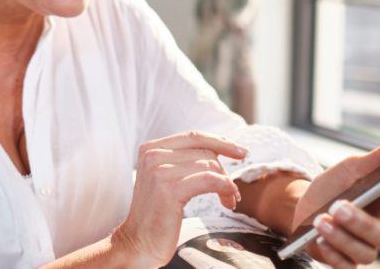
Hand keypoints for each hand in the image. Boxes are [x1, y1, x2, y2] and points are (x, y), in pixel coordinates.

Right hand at [113, 130, 247, 266]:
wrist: (138, 243)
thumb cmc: (157, 213)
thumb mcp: (165, 178)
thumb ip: (183, 161)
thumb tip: (219, 149)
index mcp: (150, 148)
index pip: (193, 137)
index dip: (220, 141)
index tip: (241, 151)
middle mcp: (153, 155)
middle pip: (204, 151)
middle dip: (224, 170)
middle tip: (232, 191)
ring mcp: (159, 171)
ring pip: (209, 165)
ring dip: (227, 183)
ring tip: (229, 199)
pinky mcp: (169, 189)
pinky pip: (209, 180)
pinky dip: (225, 187)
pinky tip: (228, 200)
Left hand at [291, 135, 379, 267]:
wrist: (298, 209)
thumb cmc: (330, 189)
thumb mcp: (349, 169)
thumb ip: (378, 158)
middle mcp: (378, 228)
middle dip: (361, 222)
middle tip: (340, 207)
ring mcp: (362, 247)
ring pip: (364, 252)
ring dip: (341, 236)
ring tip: (321, 220)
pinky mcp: (343, 260)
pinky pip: (344, 265)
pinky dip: (332, 252)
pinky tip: (320, 240)